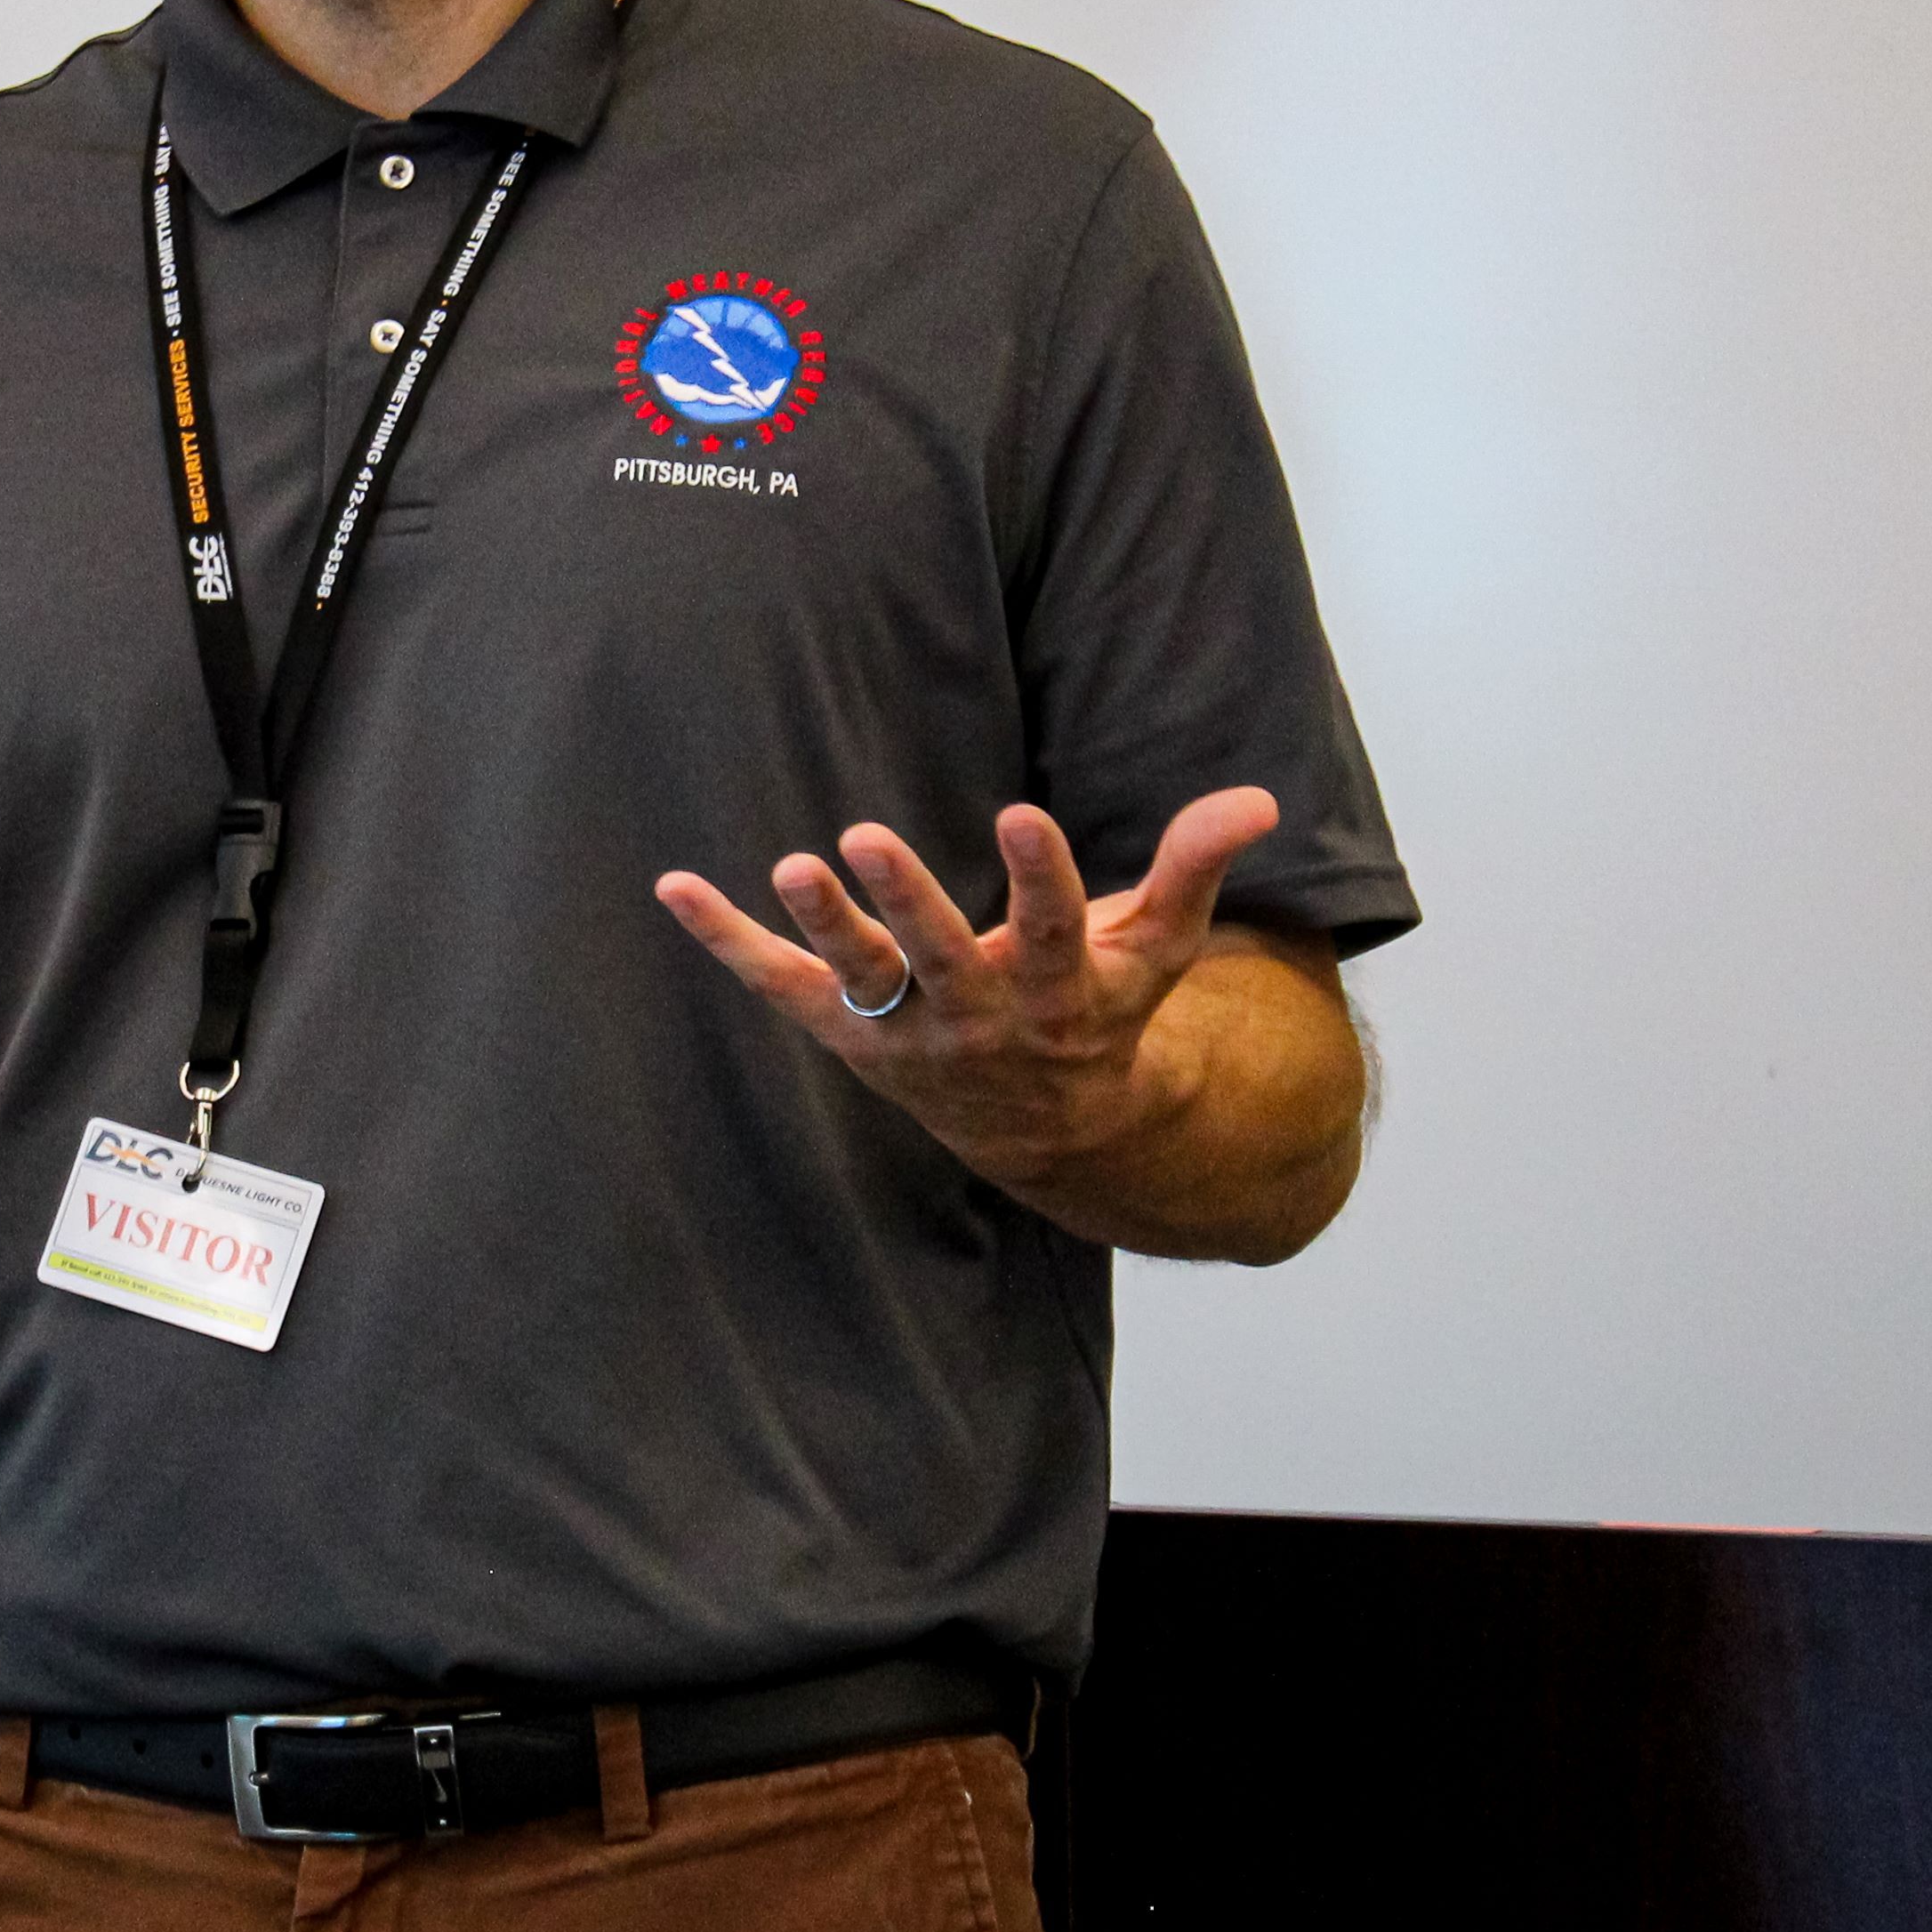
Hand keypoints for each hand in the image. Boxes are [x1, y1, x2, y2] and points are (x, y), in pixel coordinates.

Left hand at [655, 788, 1281, 1190]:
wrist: (1051, 1131)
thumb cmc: (1102, 1011)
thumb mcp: (1155, 950)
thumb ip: (1193, 869)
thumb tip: (1259, 799)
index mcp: (1057, 991)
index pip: (1052, 928)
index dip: (1039, 875)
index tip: (1020, 815)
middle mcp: (978, 1015)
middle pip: (939, 957)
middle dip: (905, 902)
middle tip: (866, 835)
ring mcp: (907, 1030)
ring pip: (860, 978)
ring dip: (821, 925)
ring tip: (791, 862)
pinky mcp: (848, 1032)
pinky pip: (777, 987)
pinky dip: (724, 941)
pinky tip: (672, 885)